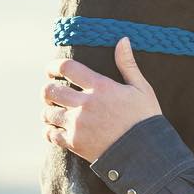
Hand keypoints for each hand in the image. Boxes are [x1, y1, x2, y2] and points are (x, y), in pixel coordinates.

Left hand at [43, 36, 162, 161]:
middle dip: (47, 90)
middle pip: (51, 90)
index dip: (54, 66)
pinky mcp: (75, 143)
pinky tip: (54, 129)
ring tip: (52, 111)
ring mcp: (78, 124)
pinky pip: (51, 134)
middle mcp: (86, 104)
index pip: (67, 68)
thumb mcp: (141, 89)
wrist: (146, 153)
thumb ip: (128, 64)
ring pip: (48, 112)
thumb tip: (123, 39)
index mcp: (101, 87)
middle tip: (50, 93)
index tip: (51, 69)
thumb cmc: (146, 119)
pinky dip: (49, 131)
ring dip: (48, 110)